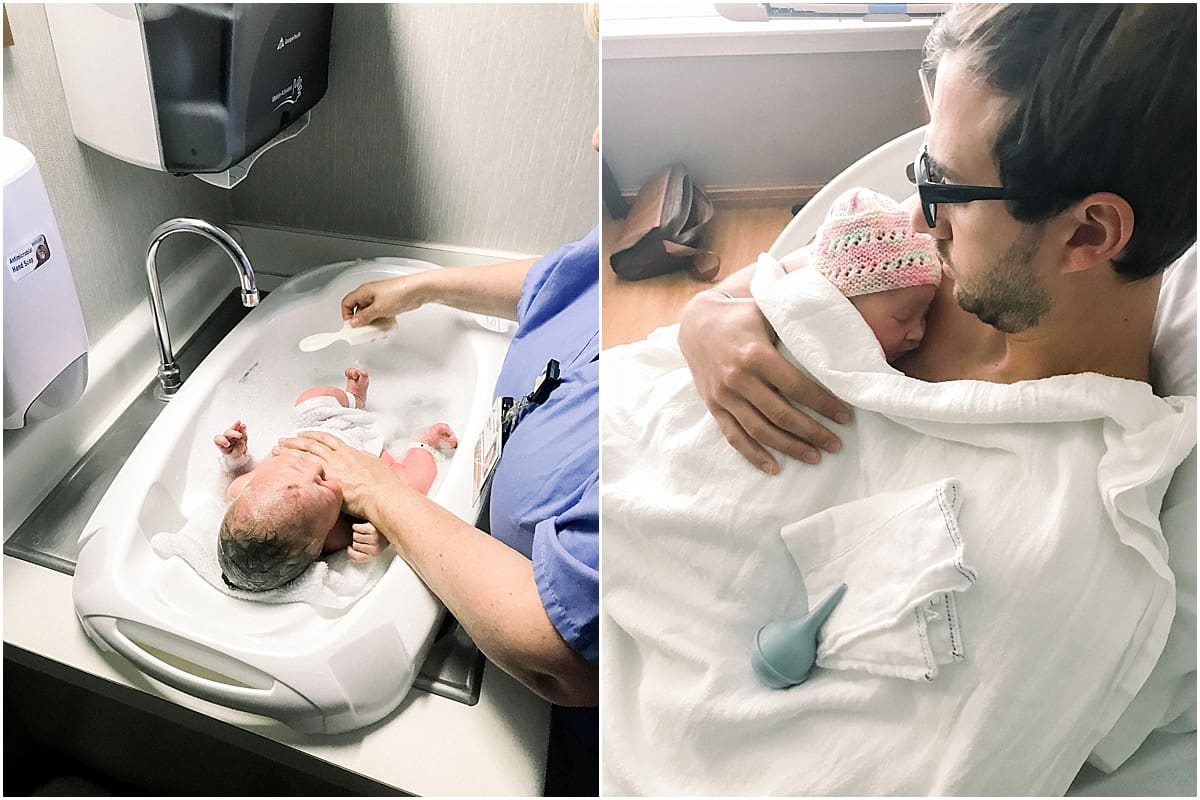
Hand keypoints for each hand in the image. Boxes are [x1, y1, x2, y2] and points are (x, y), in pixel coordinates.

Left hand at [213, 420, 247, 458]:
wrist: (238, 453)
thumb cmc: (233, 455)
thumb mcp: (234, 456)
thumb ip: (237, 450)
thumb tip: (241, 441)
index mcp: (220, 444)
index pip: (218, 439)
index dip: (222, 440)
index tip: (228, 444)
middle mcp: (225, 437)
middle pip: (227, 433)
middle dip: (233, 433)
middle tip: (240, 435)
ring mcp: (232, 434)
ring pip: (233, 429)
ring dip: (237, 426)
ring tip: (241, 424)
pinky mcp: (239, 432)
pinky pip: (240, 430)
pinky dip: (242, 428)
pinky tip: (244, 426)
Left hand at [275, 431, 411, 518]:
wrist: (381, 495)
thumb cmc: (382, 483)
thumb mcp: (374, 464)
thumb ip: (363, 459)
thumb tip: (361, 457)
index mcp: (349, 452)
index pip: (327, 440)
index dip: (313, 436)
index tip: (304, 434)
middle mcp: (337, 458)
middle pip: (311, 445)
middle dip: (295, 442)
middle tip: (283, 440)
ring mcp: (330, 469)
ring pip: (304, 456)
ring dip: (289, 451)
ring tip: (277, 450)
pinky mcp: (326, 483)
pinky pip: (304, 472)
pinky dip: (292, 467)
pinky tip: (282, 467)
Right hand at [341, 275, 429, 326]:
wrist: (418, 290)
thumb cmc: (399, 292)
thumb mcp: (378, 309)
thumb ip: (364, 317)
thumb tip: (354, 322)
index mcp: (363, 292)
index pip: (346, 303)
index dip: (346, 315)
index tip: (352, 326)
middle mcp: (370, 294)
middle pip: (359, 310)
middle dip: (362, 323)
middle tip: (365, 332)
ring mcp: (380, 299)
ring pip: (371, 314)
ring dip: (373, 324)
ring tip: (377, 332)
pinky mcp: (389, 304)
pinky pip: (381, 315)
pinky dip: (382, 322)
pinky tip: (386, 328)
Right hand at [347, 521, 384, 562]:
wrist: (393, 526)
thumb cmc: (382, 538)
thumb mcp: (374, 549)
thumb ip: (363, 553)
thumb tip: (350, 551)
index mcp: (373, 554)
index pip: (358, 557)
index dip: (351, 553)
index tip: (350, 548)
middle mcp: (373, 548)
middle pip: (354, 545)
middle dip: (357, 541)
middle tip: (363, 537)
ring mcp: (373, 539)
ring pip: (355, 536)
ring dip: (357, 533)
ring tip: (364, 532)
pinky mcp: (371, 529)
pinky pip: (356, 528)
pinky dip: (356, 526)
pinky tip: (361, 526)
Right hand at [678, 288, 850, 473]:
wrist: (695, 322)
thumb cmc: (741, 315)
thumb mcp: (768, 311)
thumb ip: (796, 323)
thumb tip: (836, 332)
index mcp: (756, 355)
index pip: (797, 387)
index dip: (823, 404)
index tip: (845, 417)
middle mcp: (738, 379)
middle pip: (782, 414)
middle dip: (812, 432)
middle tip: (836, 444)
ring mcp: (724, 396)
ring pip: (760, 430)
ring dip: (789, 447)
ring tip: (815, 457)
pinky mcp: (714, 406)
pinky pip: (734, 436)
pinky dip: (753, 455)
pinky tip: (774, 468)